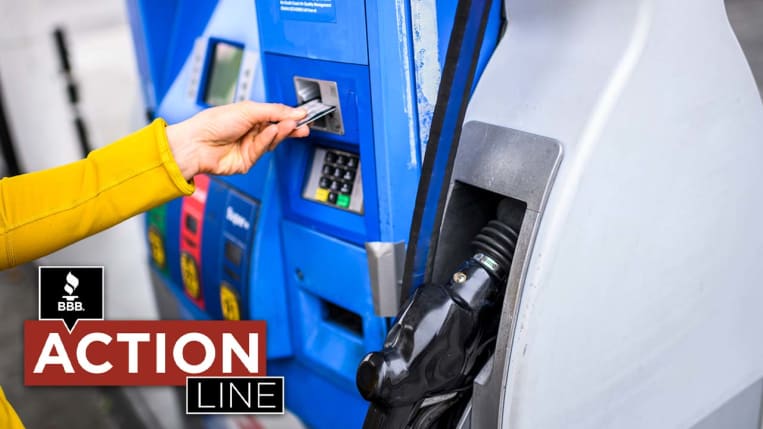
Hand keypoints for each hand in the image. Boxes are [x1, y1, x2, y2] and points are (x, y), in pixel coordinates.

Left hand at [165, 101, 308, 179]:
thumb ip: (275, 111)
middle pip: (277, 130)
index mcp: (249, 116)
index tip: (304, 114)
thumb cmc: (212, 123)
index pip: (275, 115)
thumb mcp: (248, 109)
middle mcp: (250, 131)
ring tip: (289, 125)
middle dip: (291, 127)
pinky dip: (268, 140)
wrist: (196, 144)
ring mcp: (248, 146)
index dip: (289, 115)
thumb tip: (296, 112)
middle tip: (304, 125)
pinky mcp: (247, 161)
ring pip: (272, 140)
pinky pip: (263, 150)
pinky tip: (272, 131)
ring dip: (281, 131)